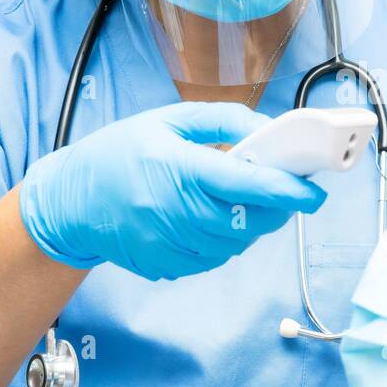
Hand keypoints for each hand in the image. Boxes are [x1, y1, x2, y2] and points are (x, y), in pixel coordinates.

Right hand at [19, 101, 326, 280]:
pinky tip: (207, 218)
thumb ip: (224, 121)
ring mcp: (171, 245)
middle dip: (276, 206)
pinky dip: (224, 239)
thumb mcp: (168, 120)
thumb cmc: (120, 154)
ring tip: (233, 198)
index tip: (316, 192)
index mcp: (179, 168)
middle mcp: (177, 212)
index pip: (248, 183)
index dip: (289, 189)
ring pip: (237, 243)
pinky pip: (215, 257)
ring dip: (250, 223)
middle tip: (282, 188)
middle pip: (251, 219)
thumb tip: (270, 131)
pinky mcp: (167, 266)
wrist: (70, 202)